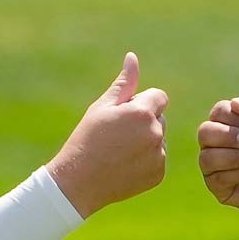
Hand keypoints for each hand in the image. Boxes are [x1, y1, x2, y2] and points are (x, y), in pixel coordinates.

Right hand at [46, 52, 167, 218]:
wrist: (79, 182)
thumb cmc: (87, 139)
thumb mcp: (102, 107)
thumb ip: (124, 83)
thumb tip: (133, 57)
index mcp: (143, 113)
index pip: (159, 97)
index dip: (140, 103)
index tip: (123, 115)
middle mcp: (156, 133)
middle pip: (159, 117)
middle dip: (143, 121)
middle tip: (117, 135)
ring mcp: (159, 156)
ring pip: (159, 138)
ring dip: (145, 139)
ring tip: (119, 150)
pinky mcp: (158, 174)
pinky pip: (158, 158)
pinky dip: (145, 159)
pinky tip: (124, 164)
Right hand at [196, 91, 238, 220]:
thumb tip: (235, 103)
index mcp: (226, 122)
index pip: (218, 112)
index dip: (233, 117)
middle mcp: (214, 142)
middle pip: (204, 132)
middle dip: (228, 136)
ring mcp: (212, 165)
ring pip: (207, 157)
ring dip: (234, 157)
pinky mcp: (216, 186)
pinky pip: (217, 178)